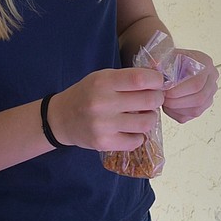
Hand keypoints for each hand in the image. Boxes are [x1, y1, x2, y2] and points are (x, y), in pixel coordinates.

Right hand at [48, 68, 165, 151]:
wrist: (61, 119)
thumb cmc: (86, 94)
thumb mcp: (102, 78)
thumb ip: (127, 78)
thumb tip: (160, 81)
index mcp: (103, 82)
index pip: (141, 79)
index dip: (157, 80)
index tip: (157, 83)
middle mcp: (103, 103)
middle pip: (149, 101)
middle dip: (157, 99)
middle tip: (152, 100)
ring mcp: (103, 125)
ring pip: (146, 123)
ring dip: (150, 118)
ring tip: (143, 115)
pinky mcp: (104, 143)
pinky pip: (136, 141)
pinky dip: (138, 136)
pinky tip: (131, 130)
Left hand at [162, 50, 218, 122]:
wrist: (169, 66)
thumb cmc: (168, 60)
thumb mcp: (163, 55)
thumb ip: (160, 61)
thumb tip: (156, 66)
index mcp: (204, 63)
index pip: (197, 82)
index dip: (179, 90)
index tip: (164, 91)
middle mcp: (211, 79)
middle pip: (199, 98)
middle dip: (176, 101)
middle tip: (162, 98)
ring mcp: (208, 94)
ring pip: (196, 110)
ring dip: (176, 108)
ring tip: (163, 100)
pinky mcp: (201, 107)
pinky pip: (189, 116)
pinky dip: (175, 113)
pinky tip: (167, 105)